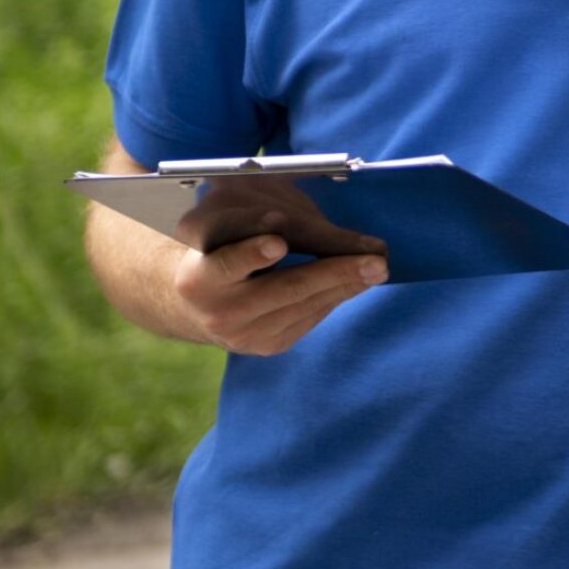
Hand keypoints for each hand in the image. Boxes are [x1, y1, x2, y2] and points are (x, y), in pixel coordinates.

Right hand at [170, 229, 387, 356]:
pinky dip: (335, 296)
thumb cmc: (216, 252)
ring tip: (377, 268)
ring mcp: (245, 335)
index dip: (252, 254)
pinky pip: (309, 317)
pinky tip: (357, 281)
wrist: (192, 305)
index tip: (278, 243)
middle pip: (284, 288)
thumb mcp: (224, 232)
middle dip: (334, 272)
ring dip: (346, 285)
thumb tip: (314, 223)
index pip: (227, 264)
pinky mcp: (266, 346)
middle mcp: (219, 313)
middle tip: (374, 260)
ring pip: (304, 305)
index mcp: (199, 278)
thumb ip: (261, 224)